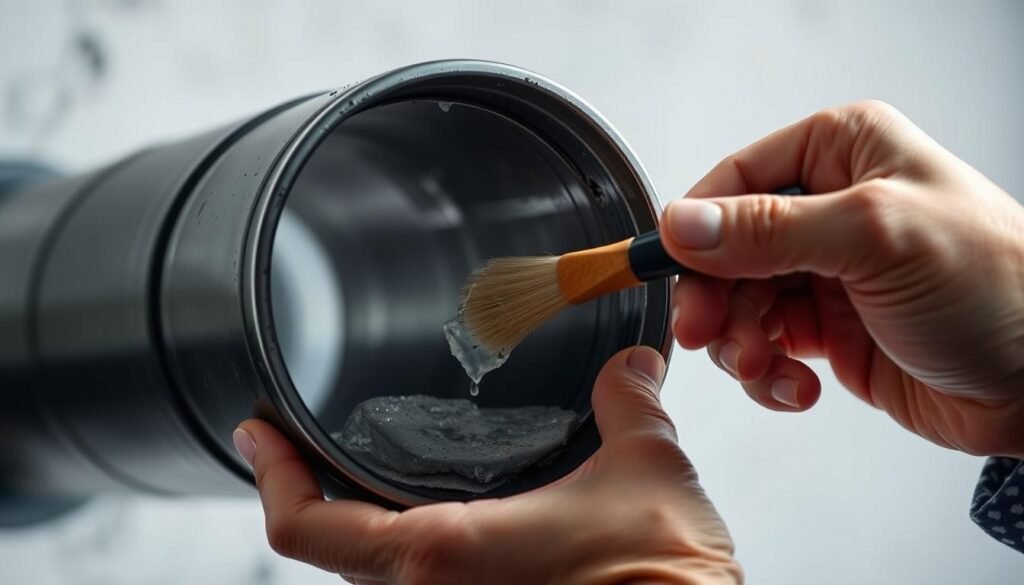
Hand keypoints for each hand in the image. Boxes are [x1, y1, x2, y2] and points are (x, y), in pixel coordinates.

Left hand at [233, 347, 740, 584]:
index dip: (269, 476)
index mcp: (442, 553)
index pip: (305, 525)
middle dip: (311, 491)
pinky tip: (437, 512)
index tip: (257, 433)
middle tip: (304, 437)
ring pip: (369, 574)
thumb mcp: (646, 466)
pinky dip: (403, 548)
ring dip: (357, 523)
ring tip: (364, 466)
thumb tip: (632, 365)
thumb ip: (627, 401)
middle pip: (328, 548)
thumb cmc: (662, 578)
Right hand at [660, 100, 1023, 457]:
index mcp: (843, 152)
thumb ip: (769, 228)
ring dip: (739, 342)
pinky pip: (765, 346)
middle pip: (726, 249)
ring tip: (764, 368)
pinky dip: (767, 373)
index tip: (672, 273)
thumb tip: (684, 223)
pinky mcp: (829, 329)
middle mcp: (830, 207)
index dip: (696, 229)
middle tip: (708, 334)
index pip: (735, 181)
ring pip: (737, 302)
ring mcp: (827, 271)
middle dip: (715, 298)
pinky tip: (796, 387)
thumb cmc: (998, 287)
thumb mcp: (876, 236)